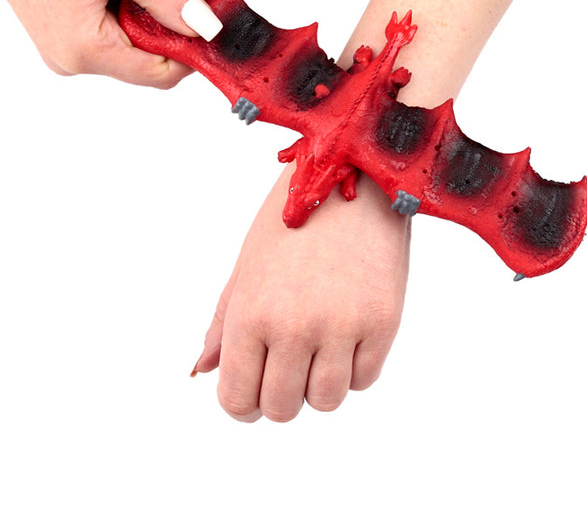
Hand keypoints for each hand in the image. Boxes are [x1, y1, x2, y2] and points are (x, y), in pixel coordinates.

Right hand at [0, 0, 220, 87]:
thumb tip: (205, 28)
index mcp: (82, 49)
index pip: (161, 73)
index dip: (192, 47)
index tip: (209, 15)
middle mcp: (73, 60)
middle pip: (150, 57)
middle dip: (164, 15)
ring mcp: (68, 51)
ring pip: (135, 41)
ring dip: (145, 4)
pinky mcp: (67, 35)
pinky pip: (116, 29)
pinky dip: (127, 2)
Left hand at [193, 169, 409, 421]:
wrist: (350, 178)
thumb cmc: (291, 219)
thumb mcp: (247, 264)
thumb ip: (224, 323)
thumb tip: (202, 370)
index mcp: (250, 312)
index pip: (236, 398)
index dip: (241, 402)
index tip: (252, 387)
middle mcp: (293, 326)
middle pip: (280, 408)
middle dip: (279, 394)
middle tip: (287, 361)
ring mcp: (342, 326)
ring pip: (325, 401)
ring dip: (317, 383)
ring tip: (319, 343)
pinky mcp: (384, 322)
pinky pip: (363, 379)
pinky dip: (353, 366)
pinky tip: (347, 330)